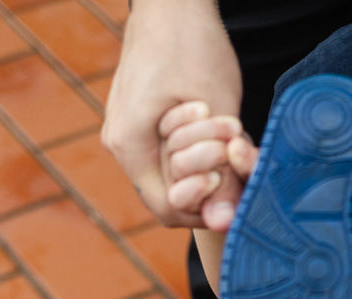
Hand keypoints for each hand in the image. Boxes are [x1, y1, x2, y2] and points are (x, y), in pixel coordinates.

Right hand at [100, 0, 243, 228]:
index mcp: (129, 144)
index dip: (204, 204)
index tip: (225, 174)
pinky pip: (170, 150)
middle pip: (171, 190)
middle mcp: (120, 142)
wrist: (172, 1)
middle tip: (230, 136)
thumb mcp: (221, 112)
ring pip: (174, 170)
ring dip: (208, 153)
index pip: (168, 209)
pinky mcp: (140, 119)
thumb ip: (222, 173)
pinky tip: (218, 118)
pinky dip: (199, 142)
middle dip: (209, 171)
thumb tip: (224, 223)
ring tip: (226, 120)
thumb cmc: (194, 46)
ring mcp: (127, 130)